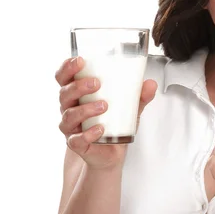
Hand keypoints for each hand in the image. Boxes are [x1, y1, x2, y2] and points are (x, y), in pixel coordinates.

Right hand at [55, 56, 157, 170]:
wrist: (110, 154)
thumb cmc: (114, 124)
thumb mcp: (129, 107)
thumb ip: (139, 96)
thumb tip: (151, 84)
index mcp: (77, 94)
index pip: (63, 77)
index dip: (67, 68)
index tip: (80, 60)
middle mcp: (70, 108)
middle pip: (64, 93)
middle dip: (78, 86)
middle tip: (96, 83)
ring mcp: (71, 127)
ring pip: (69, 115)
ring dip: (85, 109)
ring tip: (104, 106)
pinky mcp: (76, 144)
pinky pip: (76, 139)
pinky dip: (88, 134)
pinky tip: (100, 129)